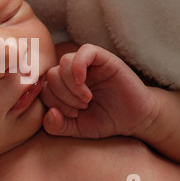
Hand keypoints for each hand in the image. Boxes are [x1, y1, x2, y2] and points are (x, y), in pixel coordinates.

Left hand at [41, 44, 159, 138]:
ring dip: (71, 85)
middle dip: (63, 95)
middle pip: (52, 74)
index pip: (44, 87)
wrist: (135, 119)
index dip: (54, 103)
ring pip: (64, 62)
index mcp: (62, 86)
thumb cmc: (104, 121)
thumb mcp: (76, 129)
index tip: (72, 115)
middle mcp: (71, 72)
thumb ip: (57, 126)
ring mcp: (87, 63)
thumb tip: (49, 114)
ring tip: (86, 99)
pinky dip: (78, 66)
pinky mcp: (103, 58)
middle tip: (81, 108)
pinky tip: (84, 83)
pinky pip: (84, 51)